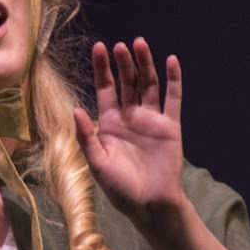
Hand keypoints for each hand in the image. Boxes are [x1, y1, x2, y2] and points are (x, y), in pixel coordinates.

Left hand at [73, 38, 187, 231]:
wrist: (150, 205)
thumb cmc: (121, 188)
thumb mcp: (97, 163)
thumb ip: (86, 136)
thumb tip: (75, 109)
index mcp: (110, 124)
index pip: (106, 89)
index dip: (102, 69)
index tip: (99, 48)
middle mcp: (131, 117)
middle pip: (127, 82)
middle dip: (124, 63)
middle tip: (121, 45)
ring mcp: (152, 120)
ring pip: (149, 85)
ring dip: (145, 64)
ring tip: (140, 44)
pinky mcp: (170, 126)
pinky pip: (173, 99)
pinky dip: (174, 80)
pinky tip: (172, 61)